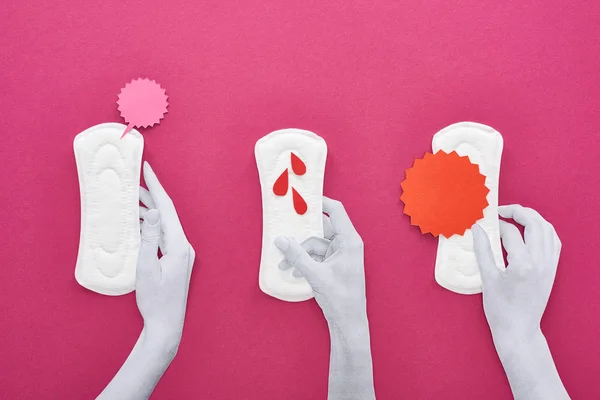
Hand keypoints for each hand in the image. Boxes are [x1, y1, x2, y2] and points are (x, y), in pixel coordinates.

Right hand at [138, 162, 195, 351]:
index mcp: (179, 245)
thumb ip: (149, 238)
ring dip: (149, 211)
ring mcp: (181, 254)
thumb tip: (151, 212)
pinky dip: (151, 226)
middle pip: (166, 214)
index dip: (156, 187)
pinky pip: (163, 236)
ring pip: (164, 225)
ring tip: (132, 199)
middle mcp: (184, 246)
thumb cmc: (156, 300)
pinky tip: (140, 223)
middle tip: (134, 181)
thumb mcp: (146, 268)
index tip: (147, 168)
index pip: (166, 209)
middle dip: (151, 196)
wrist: (167, 325)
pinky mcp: (176, 260)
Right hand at [275, 197, 374, 399]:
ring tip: (283, 264)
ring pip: (314, 245)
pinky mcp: (332, 266)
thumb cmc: (340, 298)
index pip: (336, 211)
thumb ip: (297, 256)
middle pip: (320, 229)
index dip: (320, 202)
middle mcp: (345, 245)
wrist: (348, 322)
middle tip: (284, 228)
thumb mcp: (315, 274)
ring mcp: (339, 256)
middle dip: (301, 234)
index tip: (303, 197)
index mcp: (349, 241)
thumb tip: (280, 240)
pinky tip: (291, 271)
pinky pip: (315, 256)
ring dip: (299, 253)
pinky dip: (303, 261)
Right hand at [472, 204, 560, 338]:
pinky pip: (554, 242)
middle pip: (535, 223)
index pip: (510, 232)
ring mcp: (550, 265)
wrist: (519, 330)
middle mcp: (541, 261)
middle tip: (500, 211)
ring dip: (532, 218)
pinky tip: (530, 230)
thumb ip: (483, 250)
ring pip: (547, 230)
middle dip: (518, 211)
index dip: (495, 224)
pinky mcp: (553, 270)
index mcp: (523, 264)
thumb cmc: (500, 309)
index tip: (483, 222)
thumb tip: (476, 228)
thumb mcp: (488, 279)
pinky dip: (543, 230)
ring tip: (515, 216)